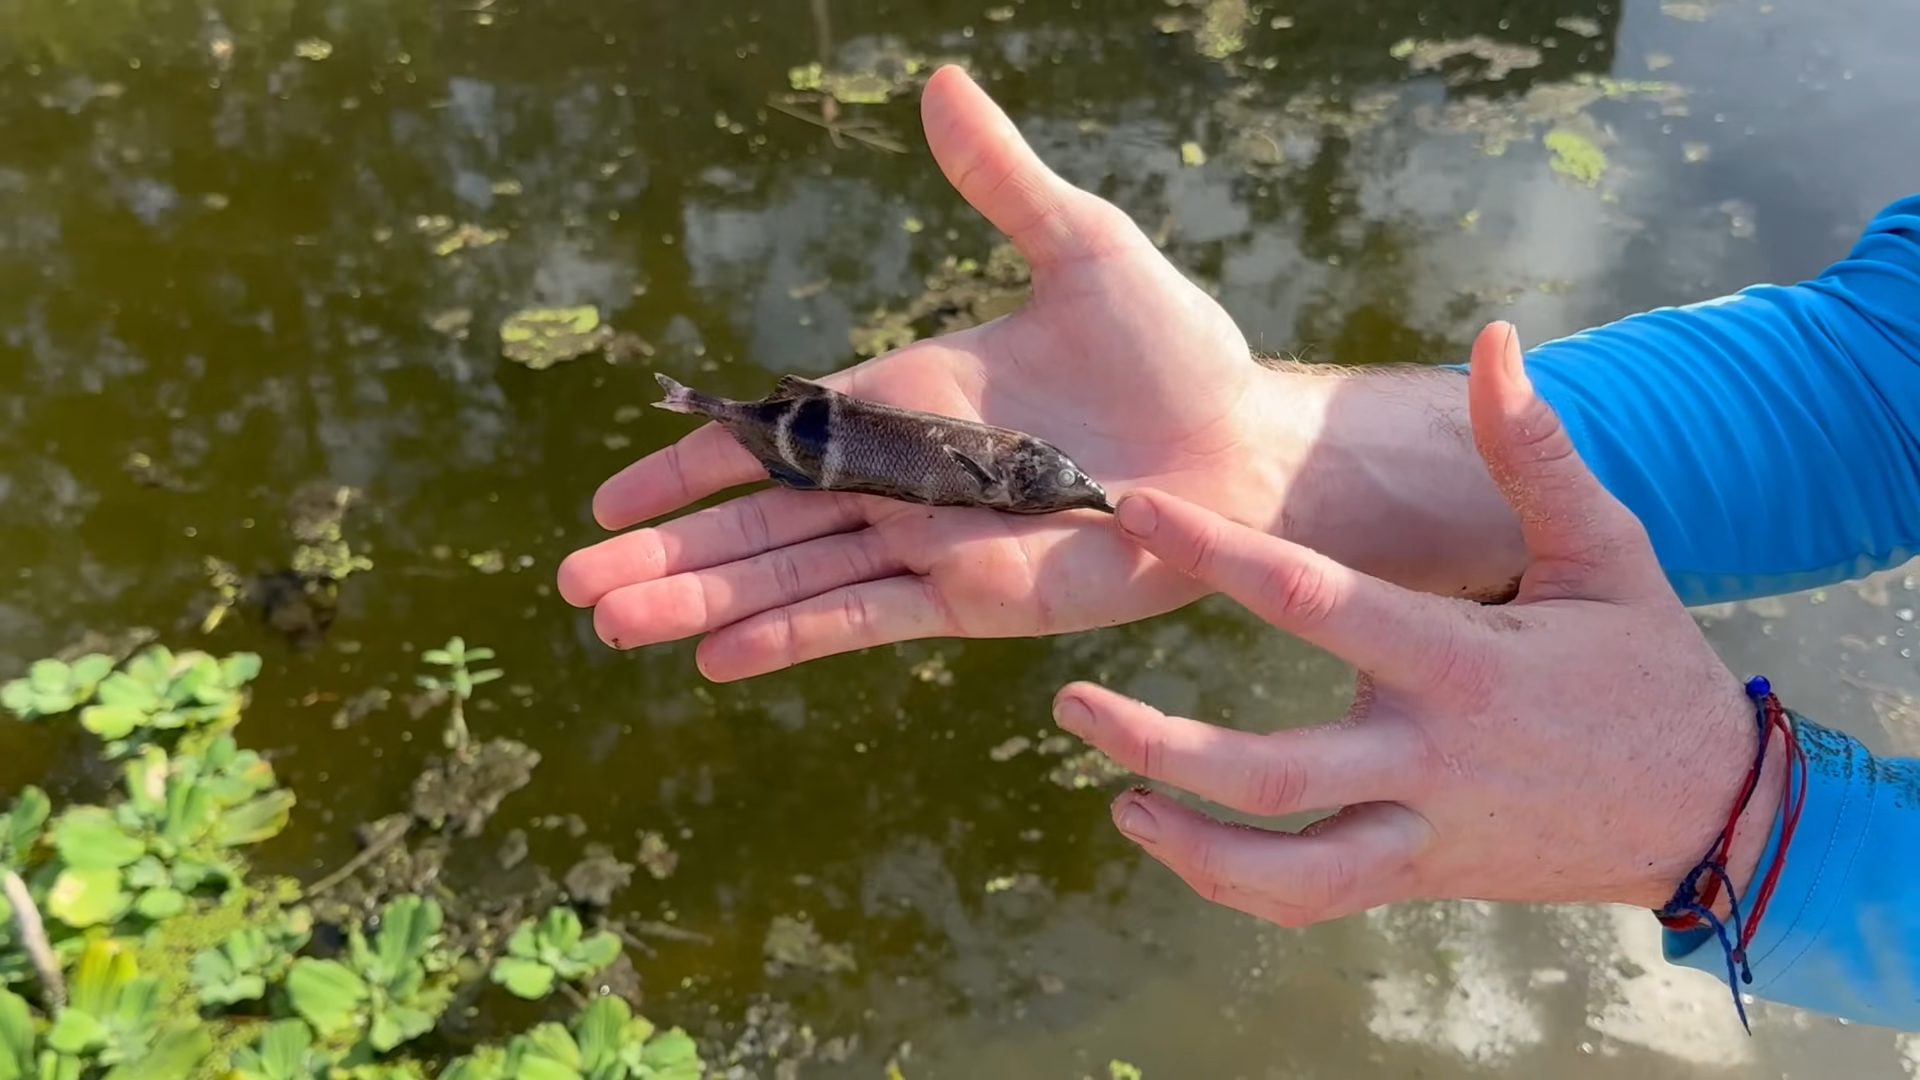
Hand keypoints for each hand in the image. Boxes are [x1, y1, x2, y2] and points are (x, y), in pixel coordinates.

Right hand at [556, 65, 1304, 680]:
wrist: (1246, 449)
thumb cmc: (1174, 350)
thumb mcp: (1083, 248)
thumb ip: (1003, 180)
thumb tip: (944, 82)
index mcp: (902, 401)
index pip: (771, 440)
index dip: (688, 466)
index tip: (608, 499)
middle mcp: (899, 481)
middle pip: (758, 522)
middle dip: (667, 551)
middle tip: (570, 585)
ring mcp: (930, 544)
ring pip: (791, 579)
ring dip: (702, 601)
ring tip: (612, 626)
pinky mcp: (975, 598)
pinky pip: (864, 620)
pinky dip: (791, 639)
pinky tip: (716, 659)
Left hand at [1051, 322, 1788, 923]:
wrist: (1710, 814)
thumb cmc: (1647, 668)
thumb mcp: (1607, 550)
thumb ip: (1534, 450)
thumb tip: (1497, 338)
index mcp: (1460, 663)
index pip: (1314, 601)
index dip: (1217, 551)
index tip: (1135, 509)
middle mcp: (1429, 760)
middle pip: (1272, 773)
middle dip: (1159, 744)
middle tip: (1069, 699)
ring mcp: (1419, 833)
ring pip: (1285, 871)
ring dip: (1186, 844)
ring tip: (1113, 799)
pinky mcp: (1416, 879)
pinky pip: (1310, 900)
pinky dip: (1235, 883)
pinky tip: (1173, 837)